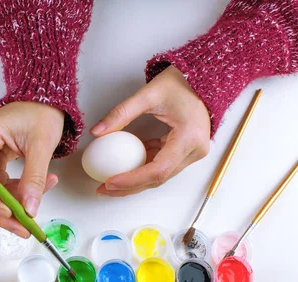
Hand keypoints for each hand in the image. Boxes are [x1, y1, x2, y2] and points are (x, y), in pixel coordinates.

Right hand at [0, 102, 63, 237]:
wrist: (44, 102)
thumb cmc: (40, 113)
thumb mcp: (41, 144)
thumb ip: (34, 177)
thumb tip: (29, 208)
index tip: (7, 210)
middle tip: (23, 227)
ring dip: (9, 208)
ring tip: (33, 213)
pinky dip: (15, 197)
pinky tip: (35, 194)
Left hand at [90, 65, 210, 195]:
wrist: (200, 77)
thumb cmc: (180, 83)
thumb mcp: (148, 95)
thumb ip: (121, 113)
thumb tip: (97, 132)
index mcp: (189, 138)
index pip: (158, 170)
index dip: (132, 180)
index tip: (109, 182)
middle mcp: (194, 151)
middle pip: (158, 178)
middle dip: (129, 187)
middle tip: (103, 188)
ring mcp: (192, 153)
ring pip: (159, 176)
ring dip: (134, 181)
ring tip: (108, 183)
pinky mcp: (185, 151)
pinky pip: (161, 165)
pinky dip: (141, 168)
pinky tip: (122, 169)